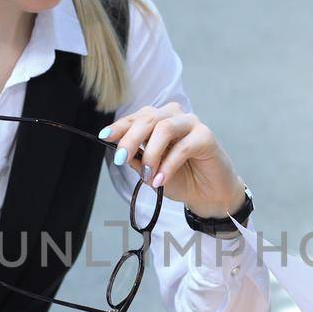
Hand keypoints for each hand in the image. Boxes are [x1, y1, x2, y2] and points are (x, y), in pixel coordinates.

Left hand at [101, 103, 244, 217]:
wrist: (207, 194)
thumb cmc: (180, 179)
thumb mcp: (150, 171)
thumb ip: (136, 159)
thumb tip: (119, 151)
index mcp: (158, 121)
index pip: (135, 118)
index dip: (119, 126)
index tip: (104, 137)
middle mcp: (173, 117)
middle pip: (147, 119)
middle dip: (130, 139)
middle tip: (121, 159)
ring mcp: (191, 123)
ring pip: (164, 128)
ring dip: (151, 153)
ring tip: (148, 175)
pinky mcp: (206, 136)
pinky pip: (183, 147)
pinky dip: (168, 165)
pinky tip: (161, 180)